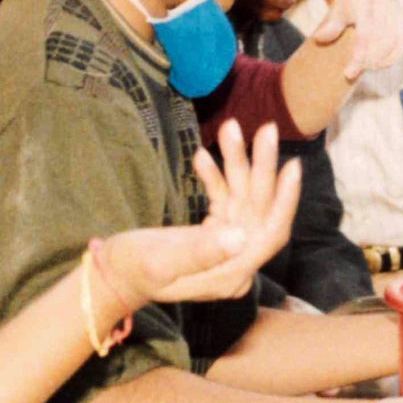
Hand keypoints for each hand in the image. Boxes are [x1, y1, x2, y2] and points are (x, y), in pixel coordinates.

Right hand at [102, 119, 300, 305]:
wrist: (111, 274)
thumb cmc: (130, 271)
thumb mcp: (160, 262)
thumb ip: (200, 253)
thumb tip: (240, 237)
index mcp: (229, 274)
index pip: (269, 235)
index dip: (284, 201)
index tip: (292, 165)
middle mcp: (234, 263)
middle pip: (258, 211)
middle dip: (261, 169)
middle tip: (265, 129)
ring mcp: (225, 248)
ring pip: (242, 200)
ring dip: (236, 164)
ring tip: (229, 128)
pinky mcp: (212, 235)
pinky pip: (223, 201)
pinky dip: (216, 178)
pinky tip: (201, 156)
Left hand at [309, 0, 402, 77]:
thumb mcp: (338, 7)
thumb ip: (331, 23)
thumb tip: (320, 38)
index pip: (364, 34)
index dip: (358, 56)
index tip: (349, 73)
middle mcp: (383, 3)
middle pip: (380, 41)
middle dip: (368, 61)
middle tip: (354, 72)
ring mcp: (396, 10)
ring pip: (393, 43)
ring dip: (380, 61)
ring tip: (365, 68)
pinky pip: (402, 41)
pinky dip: (392, 56)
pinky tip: (380, 65)